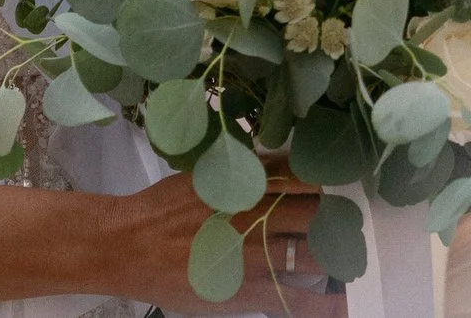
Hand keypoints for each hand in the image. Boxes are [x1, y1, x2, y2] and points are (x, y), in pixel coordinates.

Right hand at [113, 168, 347, 317]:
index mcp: (239, 184)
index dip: (318, 181)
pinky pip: (295, 298)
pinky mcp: (247, 289)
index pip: (295, 177)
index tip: (331, 186)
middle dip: (332, 218)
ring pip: (311, 252)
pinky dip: (322, 303)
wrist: (126, 246)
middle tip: (342, 224)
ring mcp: (252, 255)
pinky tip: (339, 305)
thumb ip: (232, 173)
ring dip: (332, 254)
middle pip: (312, 213)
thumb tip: (270, 167)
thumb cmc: (158, 210)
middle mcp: (252, 215)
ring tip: (344, 257)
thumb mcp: (196, 178)